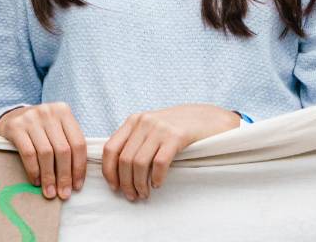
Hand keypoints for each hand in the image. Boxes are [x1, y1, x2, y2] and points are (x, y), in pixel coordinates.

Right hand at [0, 103, 87, 199]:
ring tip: (50, 192)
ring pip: (46, 153)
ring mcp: (31, 118)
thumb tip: (75, 179)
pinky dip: (34, 170)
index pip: (78, 143)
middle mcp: (48, 112)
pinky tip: (36, 181)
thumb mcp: (56, 128)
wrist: (11, 117)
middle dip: (64, 176)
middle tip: (63, 194)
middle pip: (63, 150)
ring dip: (49, 177)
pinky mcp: (15, 127)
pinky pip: (28, 153)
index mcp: (63, 110)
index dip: (79, 167)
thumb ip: (68, 144)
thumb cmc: (39, 128)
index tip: (77, 186)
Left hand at [102, 105, 238, 201]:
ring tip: (144, 194)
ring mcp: (160, 128)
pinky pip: (159, 163)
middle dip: (125, 182)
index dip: (109, 171)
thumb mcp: (151, 127)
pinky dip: (156, 178)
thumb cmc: (176, 127)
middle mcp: (143, 122)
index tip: (114, 187)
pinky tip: (157, 184)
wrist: (206, 118)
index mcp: (133, 121)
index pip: (110, 148)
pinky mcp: (176, 136)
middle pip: (124, 159)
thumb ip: (135, 140)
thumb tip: (117, 168)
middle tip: (132, 196)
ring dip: (139, 184)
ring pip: (139, 163)